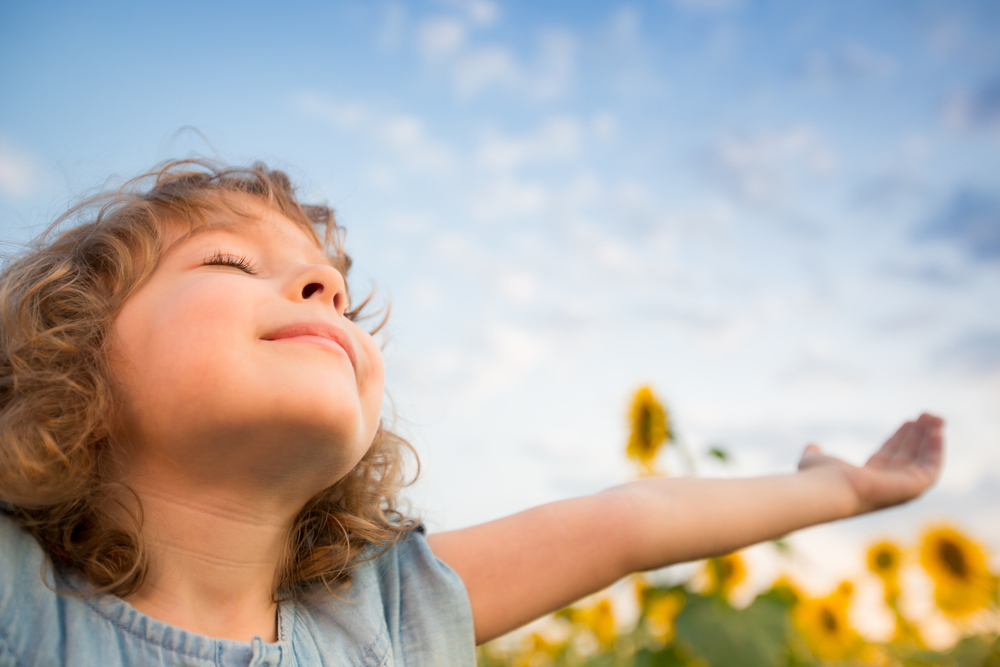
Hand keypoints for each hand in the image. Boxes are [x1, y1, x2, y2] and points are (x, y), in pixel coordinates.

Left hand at [797, 413, 943, 515]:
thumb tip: (812, 445)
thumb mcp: (813, 460)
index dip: (900, 438)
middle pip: (908, 456)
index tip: (909, 421)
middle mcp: (886, 486)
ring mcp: (901, 489)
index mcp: (867, 480)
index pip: (889, 456)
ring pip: (922, 460)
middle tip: (927, 415)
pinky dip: (937, 450)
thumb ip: (814, 454)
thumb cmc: (819, 477)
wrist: (829, 489)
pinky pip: (932, 467)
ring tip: (936, 417)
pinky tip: (938, 432)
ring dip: (931, 438)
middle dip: (918, 435)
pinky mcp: (913, 488)